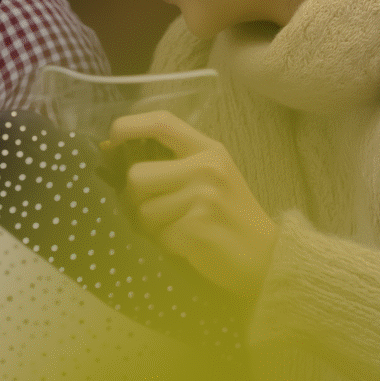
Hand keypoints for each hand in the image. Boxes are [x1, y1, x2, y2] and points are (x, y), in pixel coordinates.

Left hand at [105, 110, 279, 300]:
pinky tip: (190, 246)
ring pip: (143, 211)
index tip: (111, 142)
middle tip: (156, 212)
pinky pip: (159, 237)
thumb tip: (111, 150)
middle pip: (137, 176)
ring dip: (153, 227)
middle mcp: (206, 167)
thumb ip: (172, 161)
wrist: (269, 258)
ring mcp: (204, 198)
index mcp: (208, 149)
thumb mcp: (211, 175)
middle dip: (135, 200)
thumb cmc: (230, 216)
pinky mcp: (198, 229)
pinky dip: (168, 246)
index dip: (128, 127)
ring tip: (180, 229)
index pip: (160, 122)